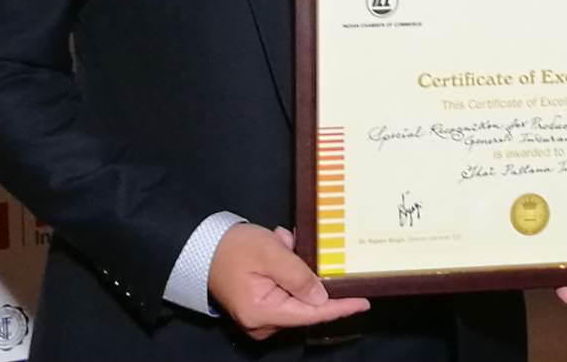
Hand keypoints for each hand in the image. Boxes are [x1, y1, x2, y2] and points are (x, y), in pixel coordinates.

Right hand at [208, 223, 369, 339]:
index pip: (311, 314)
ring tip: (280, 243)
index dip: (339, 307)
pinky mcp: (261, 306)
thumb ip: (298, 276)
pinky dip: (286, 269)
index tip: (364, 301)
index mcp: (263, 314)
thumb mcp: (270, 254)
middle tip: (289, 244)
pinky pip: (285, 290)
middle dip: (306, 271)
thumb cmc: (234, 248)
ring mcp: (261, 317)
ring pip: (296, 293)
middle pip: (304, 303)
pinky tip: (278, 248)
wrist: (202, 247)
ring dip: (294, 266)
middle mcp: (262, 323)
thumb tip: (322, 298)